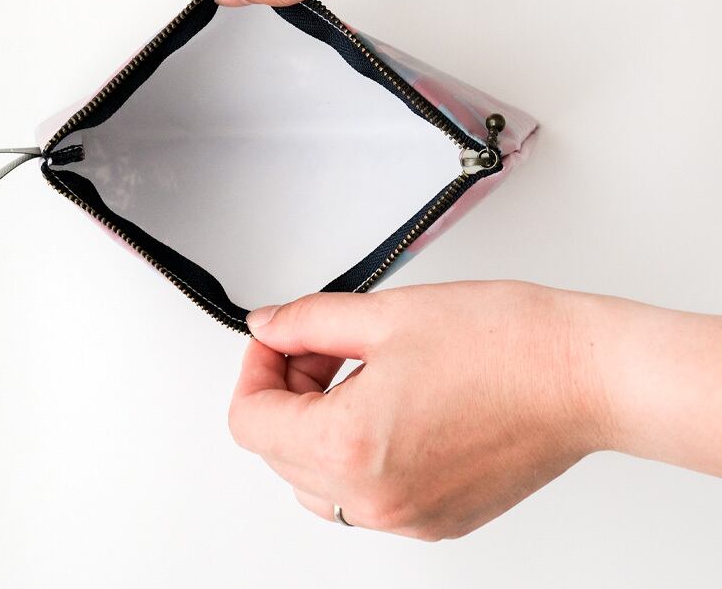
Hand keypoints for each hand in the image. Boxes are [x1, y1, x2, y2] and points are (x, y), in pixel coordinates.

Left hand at [229, 281, 721, 538]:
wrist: (583, 376)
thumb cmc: (504, 344)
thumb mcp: (385, 314)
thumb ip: (307, 322)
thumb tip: (267, 327)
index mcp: (350, 448)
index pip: (250, 422)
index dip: (254, 369)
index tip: (274, 340)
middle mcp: (374, 499)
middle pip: (278, 454)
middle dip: (285, 392)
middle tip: (318, 344)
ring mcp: (407, 517)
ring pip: (315, 481)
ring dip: (315, 425)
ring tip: (354, 370)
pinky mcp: (436, 519)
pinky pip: (364, 496)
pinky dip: (354, 452)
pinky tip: (386, 402)